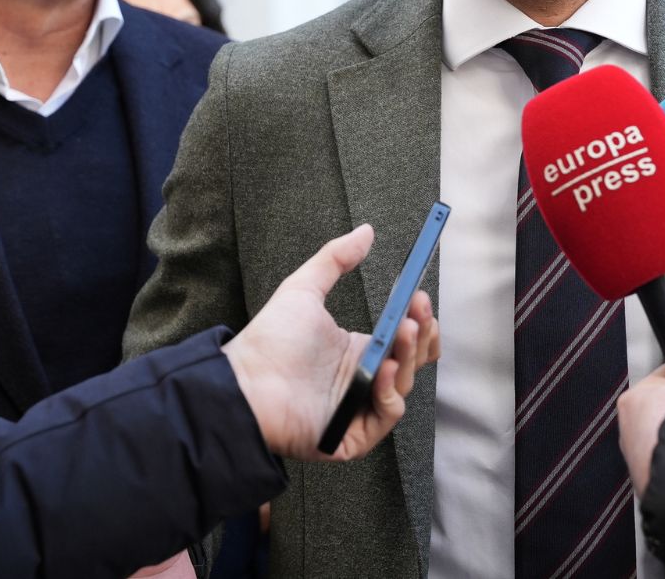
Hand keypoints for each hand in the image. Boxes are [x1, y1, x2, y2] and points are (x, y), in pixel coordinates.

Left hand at [222, 225, 440, 460]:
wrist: (243, 381)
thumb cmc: (268, 341)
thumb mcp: (304, 288)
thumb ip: (335, 258)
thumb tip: (365, 231)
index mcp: (358, 351)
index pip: (406, 341)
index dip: (420, 322)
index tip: (420, 297)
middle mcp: (364, 379)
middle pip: (412, 360)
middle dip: (421, 333)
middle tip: (415, 310)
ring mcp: (359, 408)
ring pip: (404, 384)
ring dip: (409, 355)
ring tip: (400, 330)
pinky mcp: (353, 434)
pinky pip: (387, 415)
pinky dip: (391, 393)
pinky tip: (383, 369)